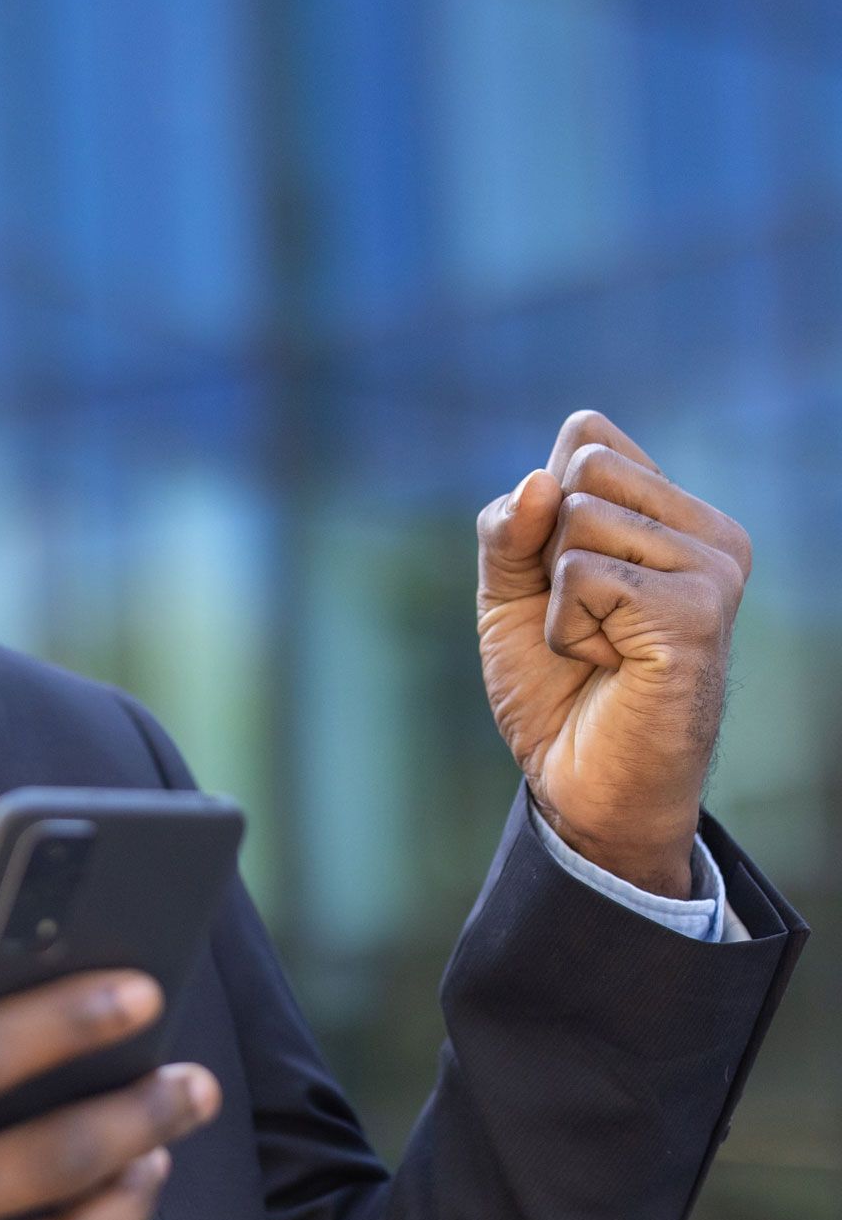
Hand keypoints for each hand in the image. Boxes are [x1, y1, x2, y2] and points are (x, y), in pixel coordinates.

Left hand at [477, 409, 749, 897]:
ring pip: (577, 518)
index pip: (587, 436)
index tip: (561, 576)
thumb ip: (508, 529)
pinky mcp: (699, 607)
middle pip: (580, 466)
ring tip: (601, 646)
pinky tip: (610, 665)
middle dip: (547, 548)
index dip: (540, 506)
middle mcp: (705, 530)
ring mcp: (711, 566)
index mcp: (669, 512)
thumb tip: (540, 481)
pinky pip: (582, 574)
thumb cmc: (555, 686)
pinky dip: (569, 628)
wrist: (583, 784)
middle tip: (584, 616)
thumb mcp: (509, 593)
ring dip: (559, 597)